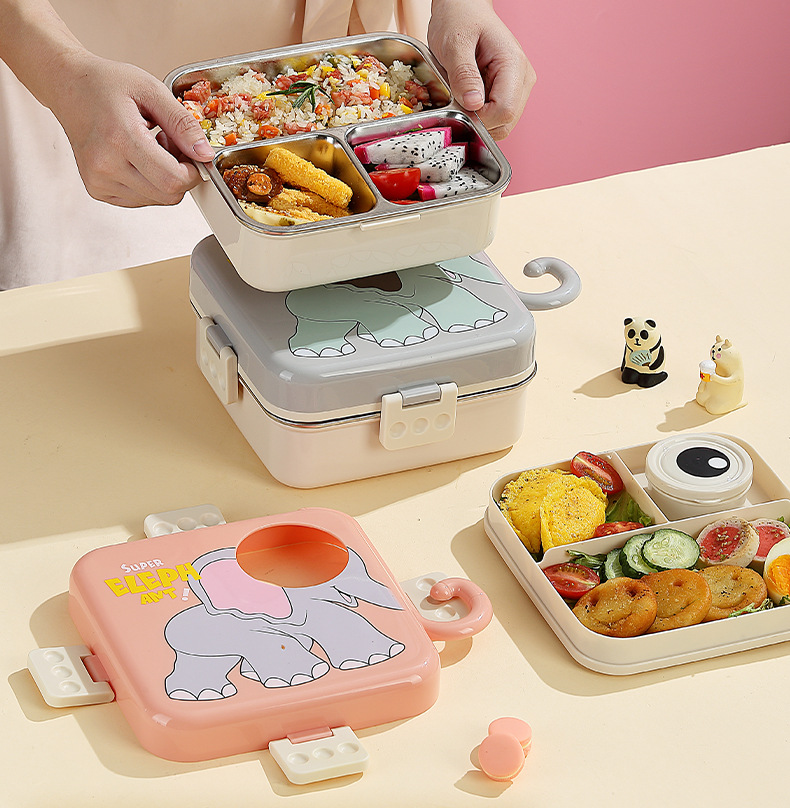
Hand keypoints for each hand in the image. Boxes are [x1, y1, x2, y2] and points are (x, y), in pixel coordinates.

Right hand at [50, 53, 214, 206]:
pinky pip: (141, 199)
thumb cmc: (107, 84)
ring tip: (150, 147)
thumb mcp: (152, 91)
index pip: (173, 180)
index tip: (193, 154)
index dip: (193, 172)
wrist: (67, 87)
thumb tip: (206, 154)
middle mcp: (105, 166)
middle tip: (170, 144)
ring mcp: (98, 181)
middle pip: (168, 194)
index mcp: (120, 138)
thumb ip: (183, 124)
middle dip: (181, 175)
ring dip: (165, 179)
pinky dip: (149, 183)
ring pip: (157, 199)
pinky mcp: (97, 190)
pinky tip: (138, 158)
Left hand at [427, 0, 534, 139]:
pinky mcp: (509, 93)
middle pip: (506, 122)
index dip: (480, 118)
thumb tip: (473, 104)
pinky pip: (496, 118)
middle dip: (479, 121)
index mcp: (514, 64)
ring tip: (463, 95)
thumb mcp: (455, 44)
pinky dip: (480, 116)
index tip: (459, 108)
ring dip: (479, 120)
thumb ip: (464, 74)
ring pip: (502, 124)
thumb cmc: (460, 19)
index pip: (505, 110)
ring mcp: (518, 88)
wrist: (464, 8)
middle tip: (458, 101)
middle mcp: (523, 79)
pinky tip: (468, 97)